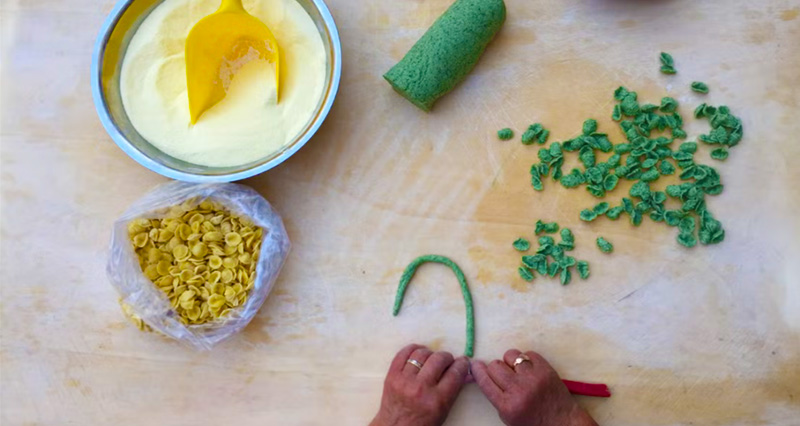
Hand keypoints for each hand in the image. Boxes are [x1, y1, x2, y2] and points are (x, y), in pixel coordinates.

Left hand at [370, 344, 469, 425]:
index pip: (455, 373)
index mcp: (437, 400)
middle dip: (447, 357)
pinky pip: (403, 353)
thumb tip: (466, 371)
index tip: (463, 361)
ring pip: (421, 353)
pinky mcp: (392, 376)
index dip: (462, 364)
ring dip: (430, 353)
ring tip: (431, 359)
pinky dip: (413, 349)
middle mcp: (421, 388)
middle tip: (447, 361)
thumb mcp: (443, 411)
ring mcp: (404, 381)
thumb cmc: (423, 422)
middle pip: (439, 359)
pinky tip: (418, 353)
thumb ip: (454, 390)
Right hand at [472, 349, 596, 425]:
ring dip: (510, 361)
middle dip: (495, 368)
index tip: (474, 364)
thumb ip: (496, 397)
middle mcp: (519, 390)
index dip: (477, 370)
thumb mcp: (508, 417)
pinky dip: (526, 359)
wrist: (563, 422)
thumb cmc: (533, 422)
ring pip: (510, 355)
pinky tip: (529, 369)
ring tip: (516, 370)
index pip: (485, 382)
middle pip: (495, 366)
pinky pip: (528, 353)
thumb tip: (483, 374)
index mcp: (508, 406)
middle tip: (502, 374)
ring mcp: (534, 378)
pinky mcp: (546, 369)